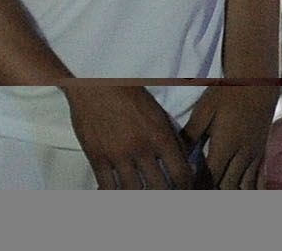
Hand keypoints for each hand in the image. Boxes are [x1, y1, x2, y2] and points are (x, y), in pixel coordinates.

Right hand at [68, 79, 193, 189]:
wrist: (93, 83)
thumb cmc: (128, 94)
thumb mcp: (158, 113)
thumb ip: (173, 140)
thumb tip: (187, 166)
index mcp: (160, 136)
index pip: (181, 174)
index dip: (186, 189)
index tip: (184, 193)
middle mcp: (140, 148)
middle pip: (159, 188)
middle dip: (165, 197)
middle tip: (163, 196)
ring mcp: (117, 154)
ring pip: (133, 191)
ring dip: (140, 198)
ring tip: (142, 197)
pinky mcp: (96, 155)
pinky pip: (107, 186)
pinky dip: (113, 195)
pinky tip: (117, 195)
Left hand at [183, 81, 277, 189]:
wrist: (256, 86)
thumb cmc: (226, 95)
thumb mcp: (204, 111)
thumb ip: (191, 132)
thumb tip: (175, 150)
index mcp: (225, 144)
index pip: (211, 175)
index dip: (199, 186)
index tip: (187, 190)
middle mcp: (242, 155)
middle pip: (227, 185)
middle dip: (213, 193)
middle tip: (198, 196)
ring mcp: (254, 157)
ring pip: (244, 187)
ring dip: (231, 193)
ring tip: (218, 197)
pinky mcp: (261, 155)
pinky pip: (259, 181)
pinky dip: (251, 192)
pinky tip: (243, 196)